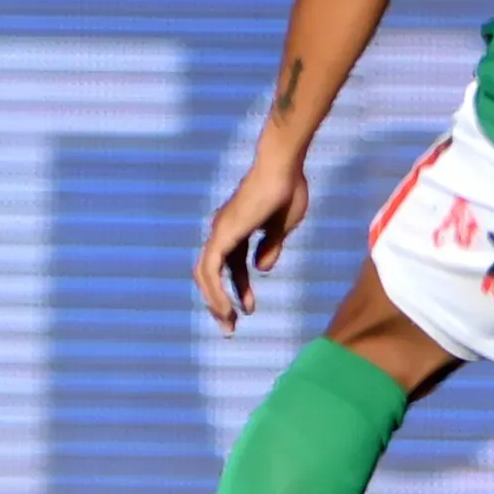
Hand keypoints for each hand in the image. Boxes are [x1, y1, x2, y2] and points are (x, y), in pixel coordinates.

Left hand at [195, 143, 309, 333]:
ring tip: (228, 323)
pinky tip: (225, 308)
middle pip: (212, 272)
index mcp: (237, 230)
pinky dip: (215, 290)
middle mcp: (224, 231)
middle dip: (220, 301)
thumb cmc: (287, 189)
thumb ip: (270, 247)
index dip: (239, 290)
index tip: (248, 310)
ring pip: (206, 274)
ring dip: (215, 301)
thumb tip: (261, 269)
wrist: (283, 167)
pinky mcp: (224, 233)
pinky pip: (211, 268)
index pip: (231, 266)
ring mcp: (220, 231)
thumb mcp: (281, 228)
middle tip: (230, 326)